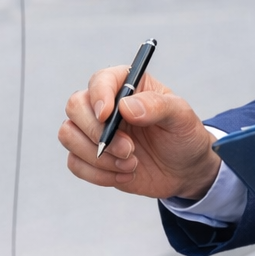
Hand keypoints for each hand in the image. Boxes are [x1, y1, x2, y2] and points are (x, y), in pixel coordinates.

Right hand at [59, 66, 220, 199]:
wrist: (185, 171)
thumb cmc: (184, 136)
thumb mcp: (182, 117)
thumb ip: (157, 106)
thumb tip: (125, 107)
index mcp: (126, 85)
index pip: (99, 80)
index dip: (98, 96)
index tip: (107, 116)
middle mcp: (105, 105)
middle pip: (75, 106)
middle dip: (97, 132)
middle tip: (129, 149)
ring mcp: (94, 131)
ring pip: (69, 135)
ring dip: (98, 157)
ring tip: (131, 164)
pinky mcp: (91, 157)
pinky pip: (75, 163)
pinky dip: (98, 174)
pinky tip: (125, 175)